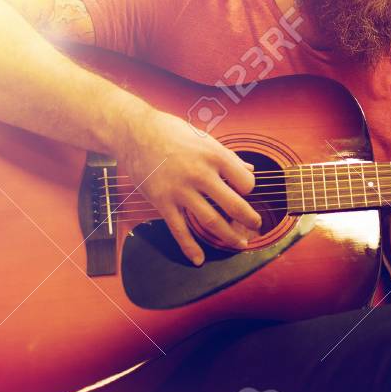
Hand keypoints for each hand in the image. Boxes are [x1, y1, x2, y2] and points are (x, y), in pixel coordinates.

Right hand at [115, 107, 260, 265]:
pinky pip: (179, 230)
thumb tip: (250, 169)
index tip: (245, 192)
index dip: (249, 189)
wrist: (135, 133)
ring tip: (239, 244)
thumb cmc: (172, 132)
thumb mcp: (204, 138)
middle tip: (256, 226)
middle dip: (249, 220)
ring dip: (229, 236)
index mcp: (214, 155)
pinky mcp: (162, 202)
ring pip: (211, 221)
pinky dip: (190, 248)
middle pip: (234, 205)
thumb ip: (227, 157)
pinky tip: (199, 259)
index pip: (245, 182)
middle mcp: (200, 174)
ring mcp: (181, 190)